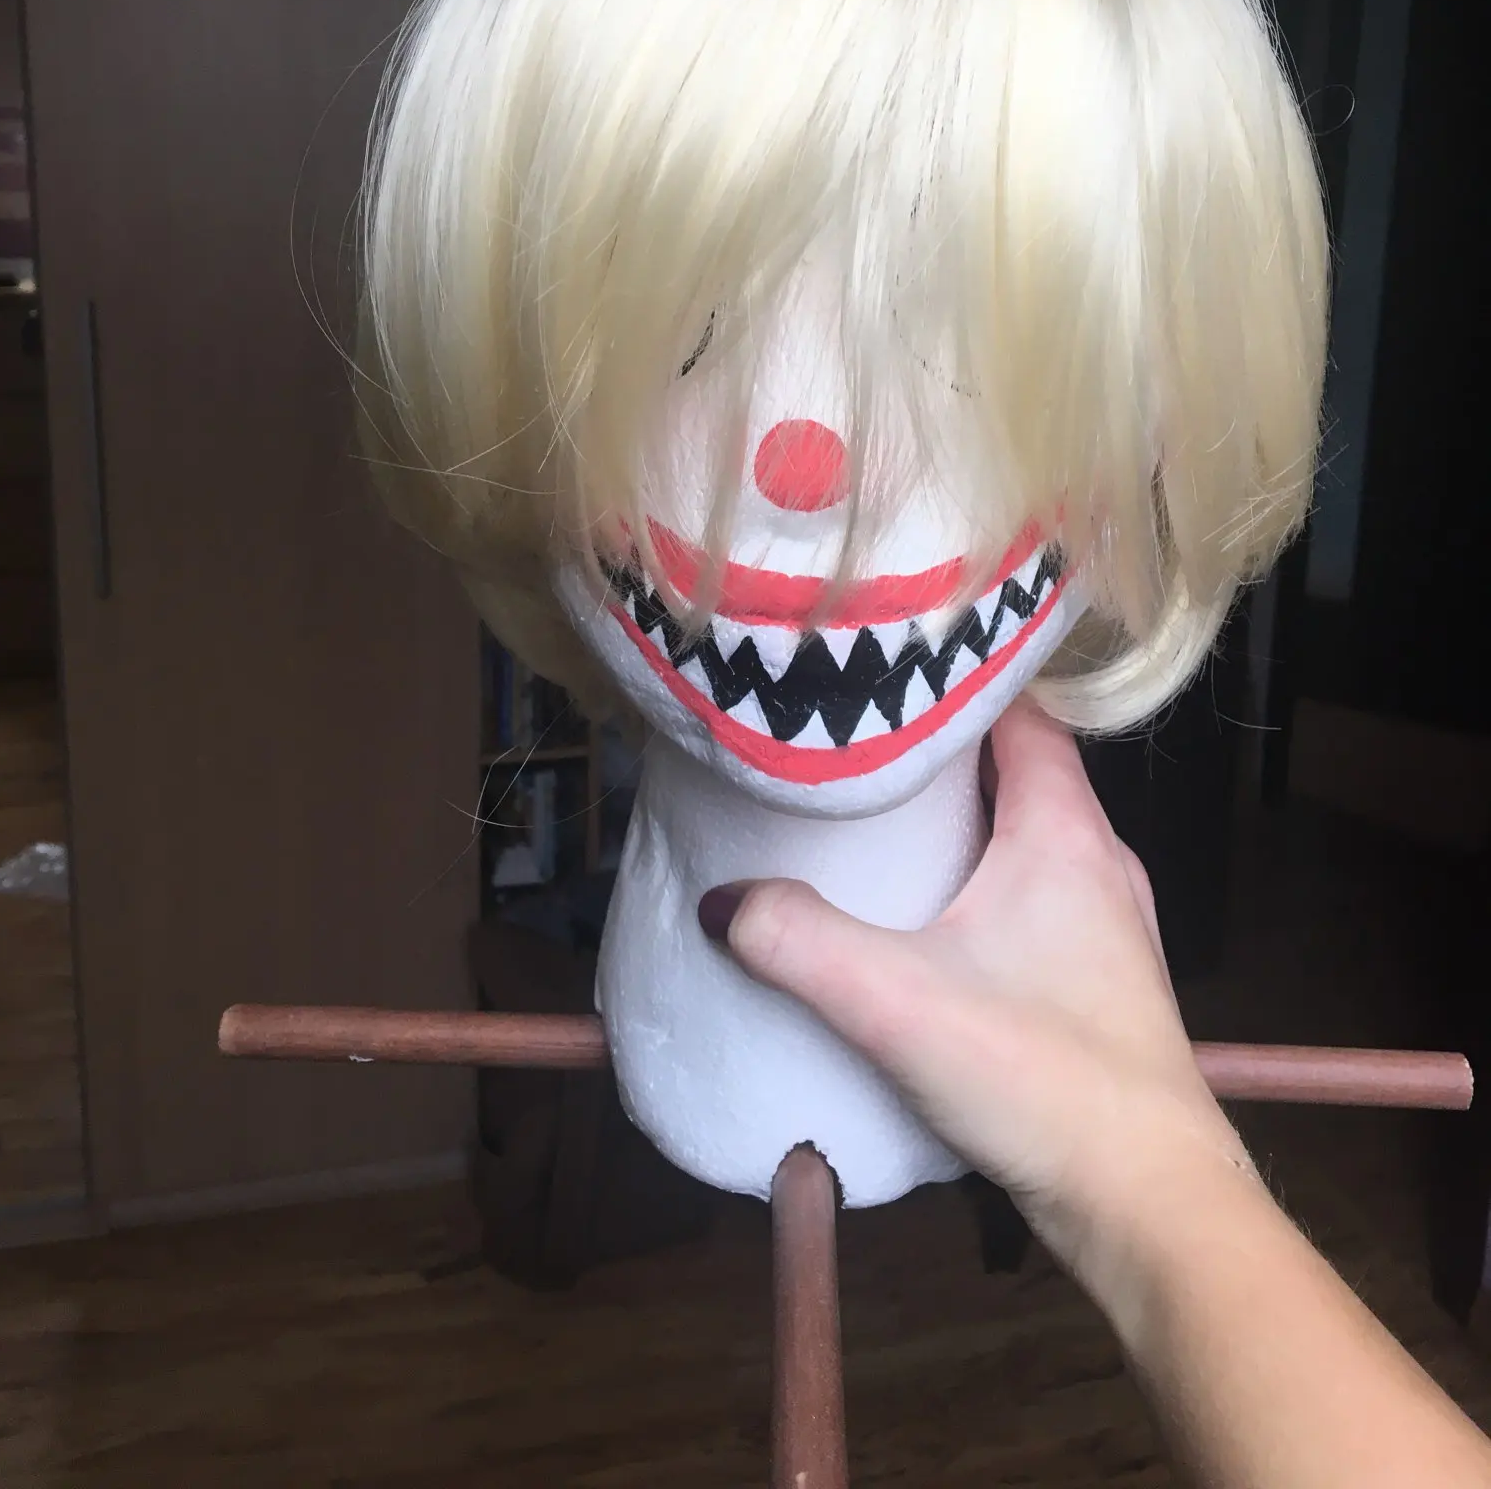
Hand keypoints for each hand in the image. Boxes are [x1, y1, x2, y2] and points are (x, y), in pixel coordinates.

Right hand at [699, 695, 1257, 1295]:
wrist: (1147, 1202)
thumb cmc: (1045, 1081)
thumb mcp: (898, 1005)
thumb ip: (799, 943)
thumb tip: (723, 901)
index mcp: (1066, 832)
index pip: (1021, 711)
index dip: (957, 679)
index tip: (884, 668)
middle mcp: (1098, 860)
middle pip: (1020, 767)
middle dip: (942, 751)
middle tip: (858, 743)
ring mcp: (1107, 922)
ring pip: (1029, 834)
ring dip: (963, 822)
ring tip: (877, 823)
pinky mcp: (1099, 978)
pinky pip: (1034, 893)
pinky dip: (981, 881)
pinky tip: (926, 920)